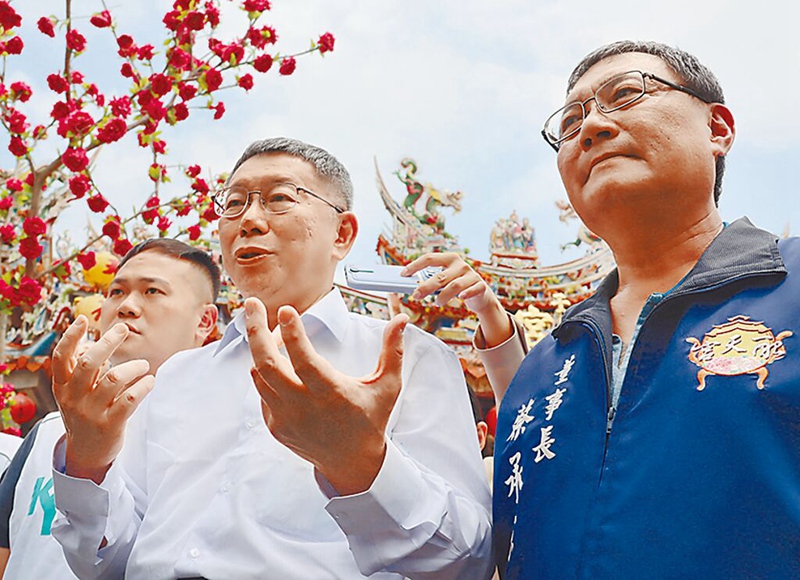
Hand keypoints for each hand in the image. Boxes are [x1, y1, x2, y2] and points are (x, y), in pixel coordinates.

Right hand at [52, 316, 154, 483]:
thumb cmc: (85, 411)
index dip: (70, 337)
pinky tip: (150, 381)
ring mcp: (91, 412)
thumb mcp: (75, 391)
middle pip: (89, 363)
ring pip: (113, 380)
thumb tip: (95, 341)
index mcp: (62, 386)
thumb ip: (83, 368)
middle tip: (123, 329)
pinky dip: (143, 386)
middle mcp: (74, 398)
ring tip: (144, 365)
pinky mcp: (110, 424)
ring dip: (133, 367)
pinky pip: (129, 400)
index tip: (82, 319)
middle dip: (108, 342)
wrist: (87, 452)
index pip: (61, 357)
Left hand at [244, 298, 407, 494]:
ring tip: (265, 328)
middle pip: (267, 364)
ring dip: (259, 348)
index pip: (303, 359)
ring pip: (259, 376)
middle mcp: (303, 406)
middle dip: (256, 330)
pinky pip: (262, 392)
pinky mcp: (275, 426)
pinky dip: (264, 372)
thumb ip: (393, 351)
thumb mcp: (387, 386)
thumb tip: (401, 319)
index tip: (288, 310)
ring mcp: (285, 418)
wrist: (352, 463)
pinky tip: (273, 358)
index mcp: (331, 393)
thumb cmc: (371, 420)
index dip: (292, 333)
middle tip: (252, 305)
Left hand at [403, 253, 511, 347]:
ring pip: (455, 285)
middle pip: (440, 275)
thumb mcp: (445, 280)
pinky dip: (467, 294)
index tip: (404, 274)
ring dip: (443, 295)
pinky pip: (473, 290)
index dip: (415, 265)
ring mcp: (471, 275)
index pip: (430, 258)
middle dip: (426, 286)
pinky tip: (461, 297)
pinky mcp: (481, 286)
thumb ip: (432, 279)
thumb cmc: (457, 286)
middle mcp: (460, 265)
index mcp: (449, 258)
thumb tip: (409, 285)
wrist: (480, 295)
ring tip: (436, 303)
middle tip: (416, 296)